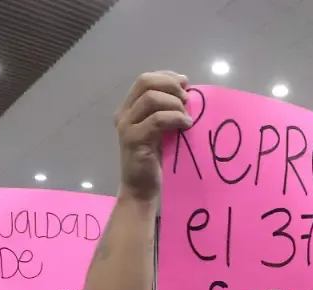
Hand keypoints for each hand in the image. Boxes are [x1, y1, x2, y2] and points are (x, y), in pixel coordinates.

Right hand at [115, 71, 192, 201]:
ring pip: (151, 98)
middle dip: (171, 86)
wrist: (142, 190)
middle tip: (187, 100)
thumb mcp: (162, 130)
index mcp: (130, 108)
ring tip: (186, 117)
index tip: (186, 84)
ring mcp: (126, 126)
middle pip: (146, 82)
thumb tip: (188, 92)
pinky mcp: (133, 140)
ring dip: (175, 104)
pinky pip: (156, 120)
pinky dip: (175, 118)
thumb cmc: (156, 161)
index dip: (167, 76)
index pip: (146, 79)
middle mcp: (124, 113)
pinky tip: (186, 125)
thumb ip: (167, 111)